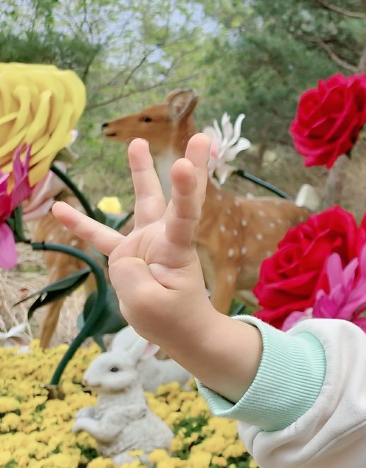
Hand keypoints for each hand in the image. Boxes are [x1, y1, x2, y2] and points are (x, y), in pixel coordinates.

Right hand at [51, 134, 213, 347]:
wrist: (182, 330)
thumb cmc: (173, 318)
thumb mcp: (147, 304)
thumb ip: (129, 274)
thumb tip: (121, 256)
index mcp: (176, 250)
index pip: (184, 215)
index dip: (185, 190)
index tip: (185, 162)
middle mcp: (164, 239)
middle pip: (178, 197)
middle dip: (193, 167)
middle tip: (203, 137)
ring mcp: (147, 243)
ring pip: (144, 202)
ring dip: (142, 173)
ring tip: (137, 142)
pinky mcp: (130, 254)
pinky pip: (101, 237)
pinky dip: (81, 224)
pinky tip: (59, 209)